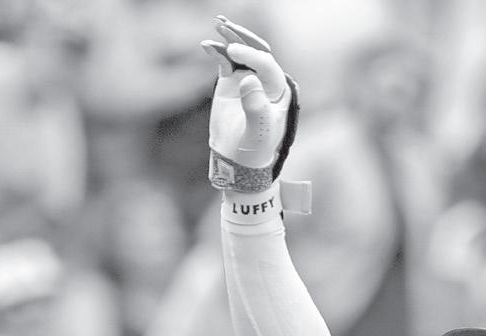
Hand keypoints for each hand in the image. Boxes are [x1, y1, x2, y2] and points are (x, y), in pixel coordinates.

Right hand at [201, 15, 298, 191]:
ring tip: (217, 25)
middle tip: (226, 26)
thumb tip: (248, 79)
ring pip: (240, 54)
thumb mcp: (257, 132)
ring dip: (229, 39)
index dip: (252, 56)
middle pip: (256, 53)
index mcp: (279, 92)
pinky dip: (216, 52)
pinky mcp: (231, 82)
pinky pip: (224, 61)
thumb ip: (255, 107)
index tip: (234, 51)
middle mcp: (266, 82)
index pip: (268, 66)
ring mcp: (248, 80)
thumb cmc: (254, 149)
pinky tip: (207, 46)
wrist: (238, 160)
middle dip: (243, 38)